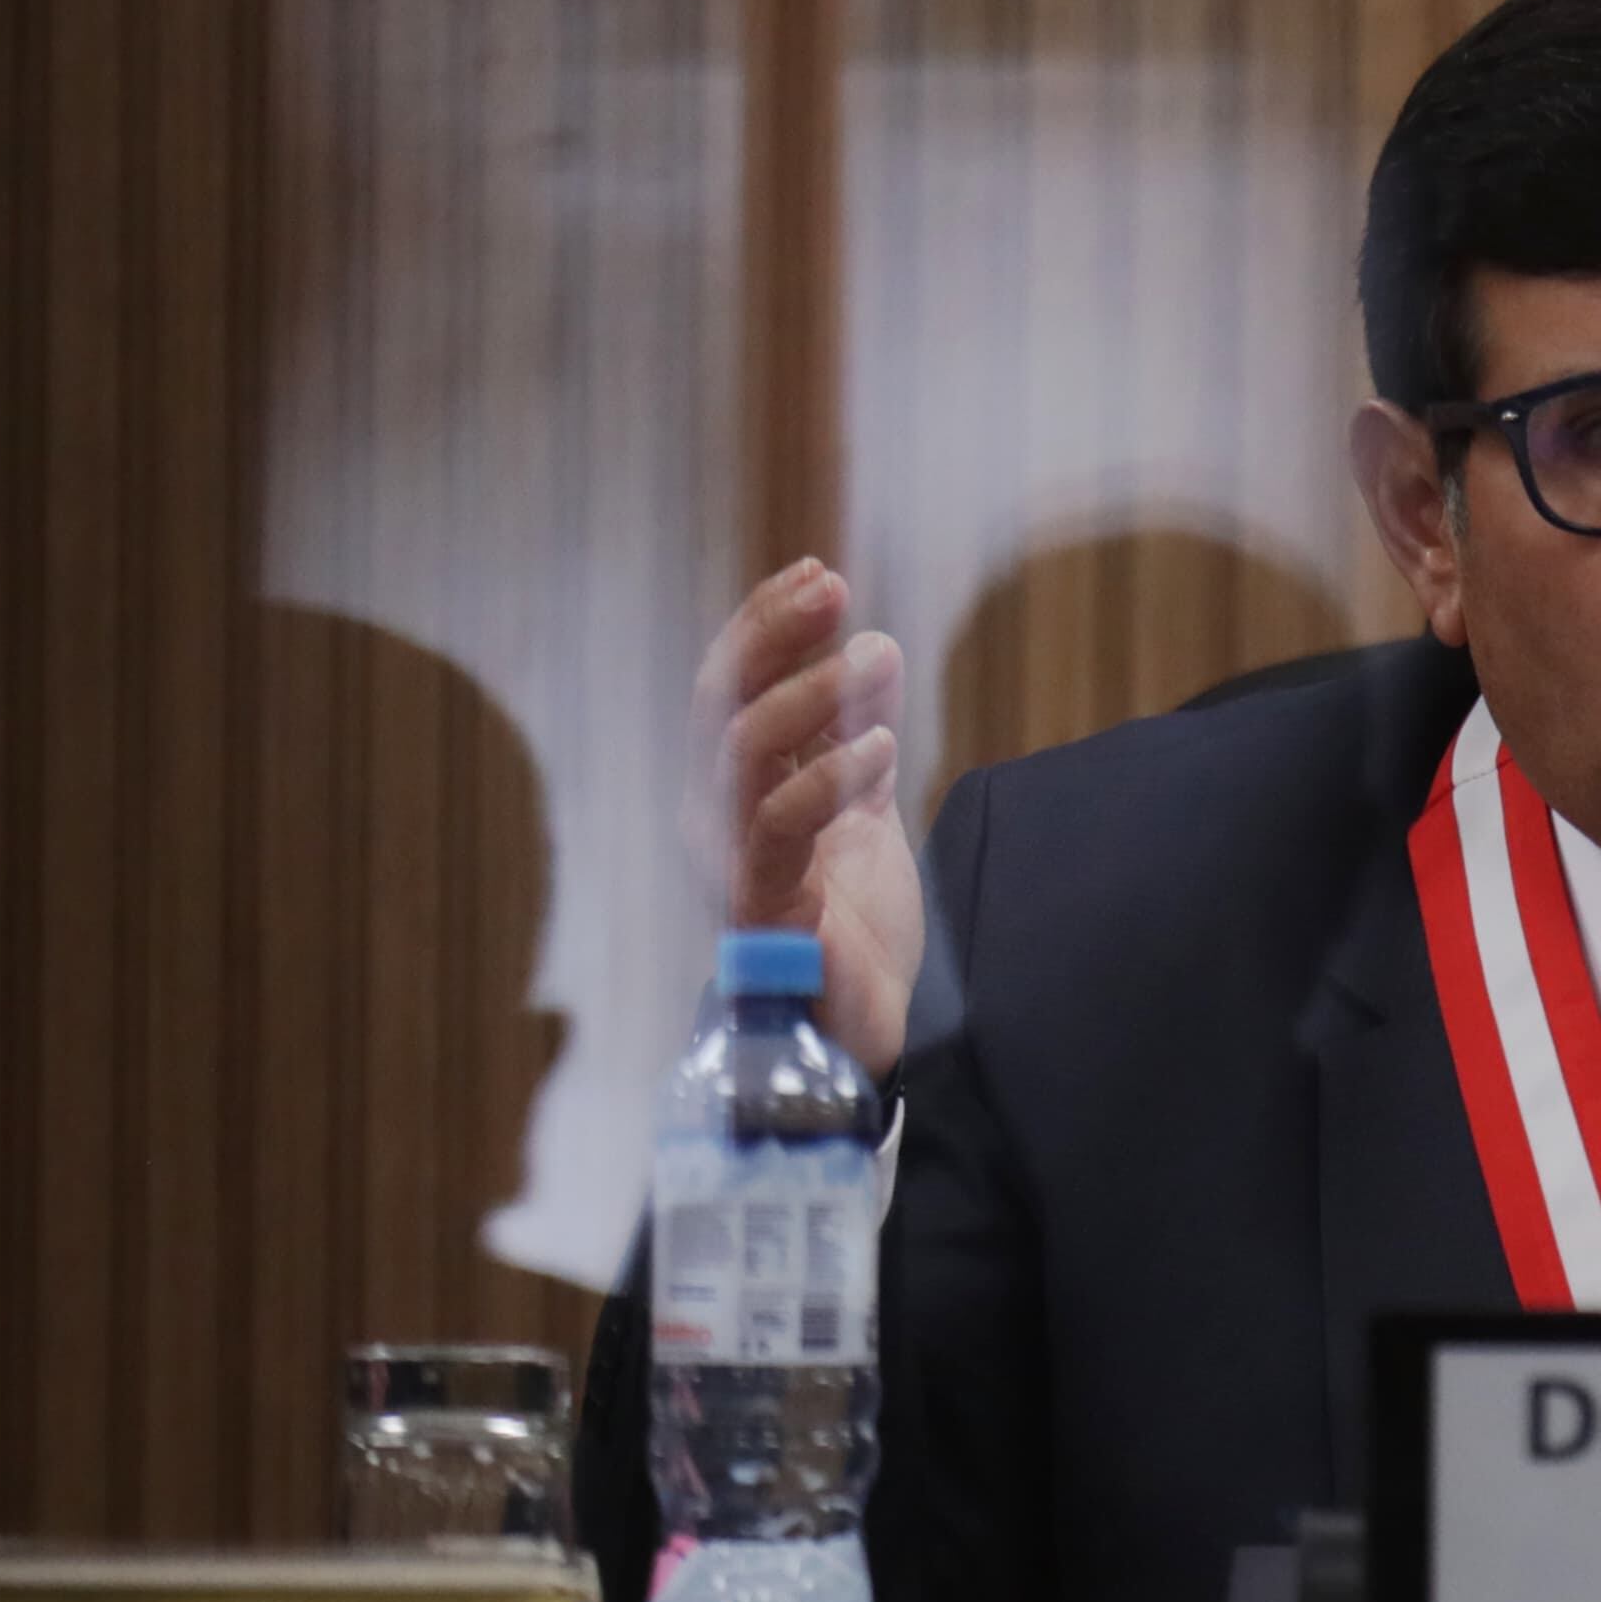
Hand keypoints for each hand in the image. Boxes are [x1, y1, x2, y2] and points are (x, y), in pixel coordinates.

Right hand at [686, 558, 919, 1077]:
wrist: (858, 1027)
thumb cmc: (852, 923)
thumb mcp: (865, 808)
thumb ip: (858, 736)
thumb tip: (875, 646)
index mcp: (743, 787)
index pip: (734, 688)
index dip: (767, 627)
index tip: (819, 575)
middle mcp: (721, 817)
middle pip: (722, 705)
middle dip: (772, 636)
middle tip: (830, 589)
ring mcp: (734, 860)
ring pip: (743, 753)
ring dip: (808, 695)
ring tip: (872, 659)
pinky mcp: (760, 908)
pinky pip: (776, 828)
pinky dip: (826, 777)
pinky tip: (879, 747)